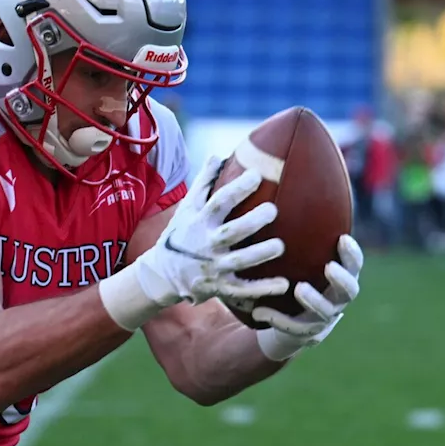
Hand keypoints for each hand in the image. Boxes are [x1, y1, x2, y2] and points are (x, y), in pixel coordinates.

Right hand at [98, 154, 288, 329]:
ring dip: (259, 254)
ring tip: (280, 246)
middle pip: (231, 232)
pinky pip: (243, 290)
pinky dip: (262, 289)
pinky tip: (283, 284)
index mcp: (199, 222)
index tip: (257, 175)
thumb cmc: (180, 235)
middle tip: (273, 210)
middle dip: (252, 222)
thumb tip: (217, 155)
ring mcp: (213, 267)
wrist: (161, 275)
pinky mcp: (219, 288)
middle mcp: (205, 245)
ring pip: (239, 262)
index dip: (237, 189)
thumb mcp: (186, 209)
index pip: (218, 202)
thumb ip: (203, 184)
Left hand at [255, 234, 362, 360]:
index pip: (354, 263)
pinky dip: (278, 320)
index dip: (352, 253)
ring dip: (314, 300)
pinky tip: (261, 310)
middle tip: (328, 267)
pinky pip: (293, 329)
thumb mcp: (293, 252)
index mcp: (338, 274)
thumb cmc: (290, 274)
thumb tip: (280, 184)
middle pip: (350, 290)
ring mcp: (322, 317)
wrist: (283, 316)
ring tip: (299, 288)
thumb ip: (294, 229)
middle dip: (342, 279)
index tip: (341, 238)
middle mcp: (336, 296)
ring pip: (326, 313)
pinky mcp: (302, 333)